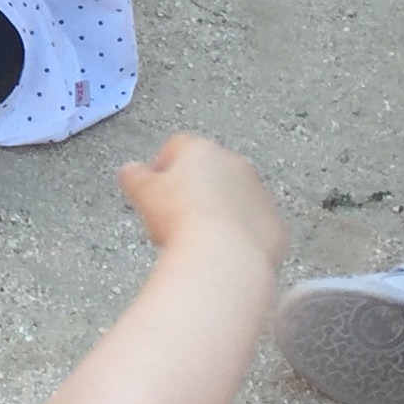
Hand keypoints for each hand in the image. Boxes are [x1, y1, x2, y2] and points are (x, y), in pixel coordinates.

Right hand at [117, 133, 287, 268]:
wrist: (224, 256)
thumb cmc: (181, 220)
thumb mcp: (143, 195)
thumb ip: (134, 177)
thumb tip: (129, 170)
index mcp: (201, 151)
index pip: (178, 146)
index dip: (162, 166)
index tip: (152, 188)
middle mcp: (236, 164)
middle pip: (210, 171)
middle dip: (194, 189)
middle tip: (174, 216)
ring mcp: (259, 193)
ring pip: (234, 196)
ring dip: (218, 210)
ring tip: (197, 237)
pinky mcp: (274, 223)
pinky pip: (253, 223)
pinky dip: (239, 233)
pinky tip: (221, 251)